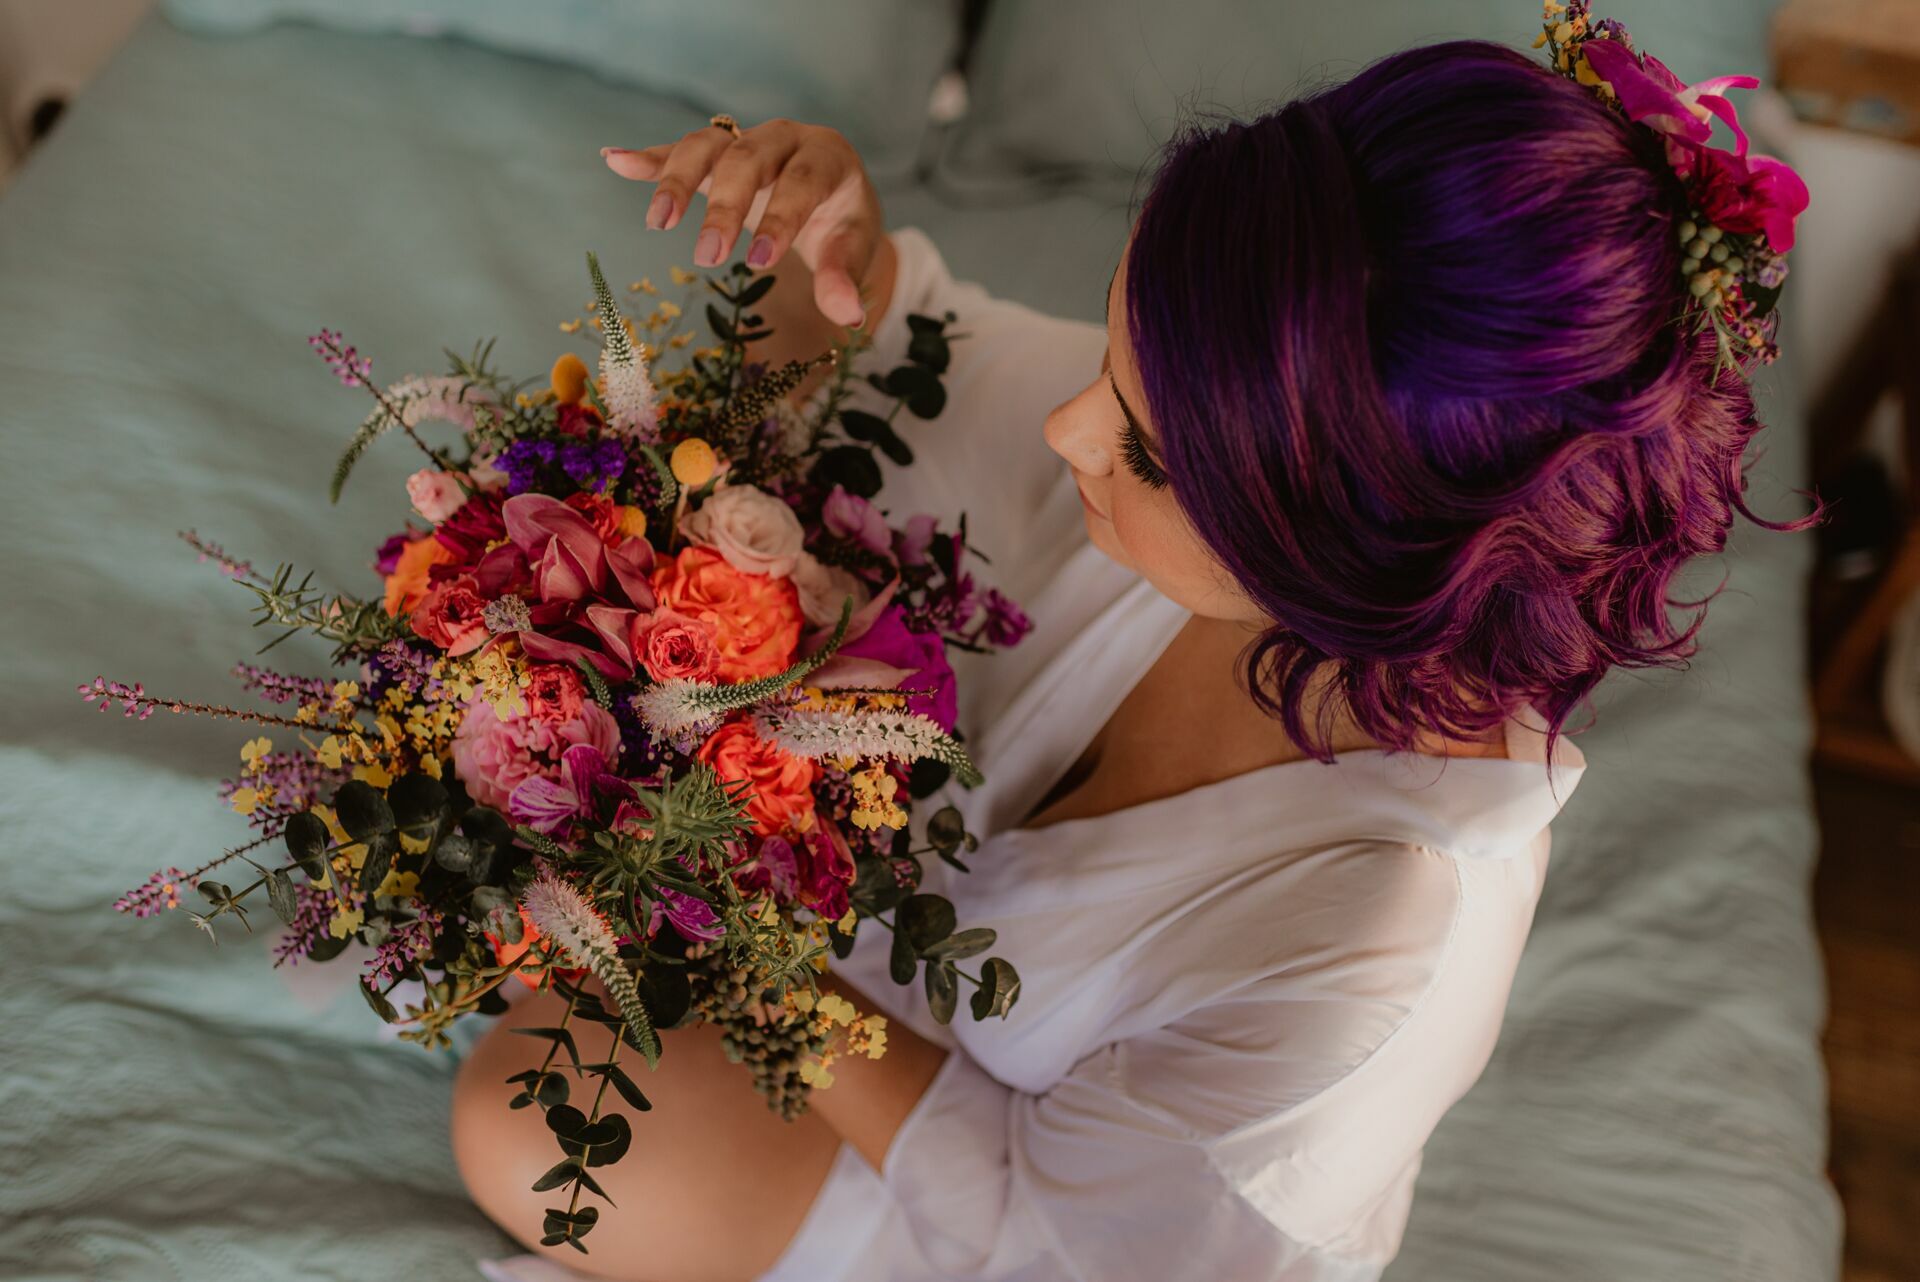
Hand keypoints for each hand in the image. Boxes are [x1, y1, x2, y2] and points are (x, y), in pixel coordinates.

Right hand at [601, 118, 886, 328]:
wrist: (833, 195)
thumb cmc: (842, 224)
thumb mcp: (852, 250)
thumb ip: (845, 278)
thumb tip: (848, 315)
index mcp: (826, 156)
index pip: (802, 180)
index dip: (781, 218)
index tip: (758, 259)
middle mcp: (783, 138)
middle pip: (748, 158)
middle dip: (725, 206)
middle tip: (708, 256)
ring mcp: (745, 139)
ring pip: (707, 146)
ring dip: (678, 180)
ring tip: (658, 223)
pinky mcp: (716, 154)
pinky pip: (678, 149)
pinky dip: (649, 158)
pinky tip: (615, 160)